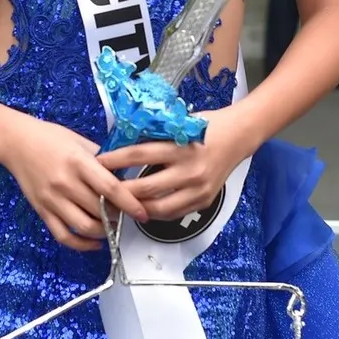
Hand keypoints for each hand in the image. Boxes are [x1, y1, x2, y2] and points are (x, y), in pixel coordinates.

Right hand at [5, 120, 148, 252]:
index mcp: (78, 162)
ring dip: (103, 232)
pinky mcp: (42, 210)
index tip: (142, 213)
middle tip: (128, 216)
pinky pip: (64, 236)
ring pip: (84, 227)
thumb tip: (124, 177)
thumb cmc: (50, 137)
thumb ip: (102, 159)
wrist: (16, 142)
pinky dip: (82, 245)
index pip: (109, 188)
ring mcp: (52, 199)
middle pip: (99, 210)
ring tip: (112, 226)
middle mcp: (65, 183)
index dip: (129, 203)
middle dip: (118, 217)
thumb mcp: (80, 141)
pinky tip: (94, 243)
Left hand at [97, 111, 250, 223]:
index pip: (139, 154)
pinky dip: (155, 212)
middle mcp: (189, 171)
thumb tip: (122, 145)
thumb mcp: (179, 124)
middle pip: (145, 188)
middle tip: (101, 190)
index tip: (98, 162)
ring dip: (135, 207)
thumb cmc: (207, 126)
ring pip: (158, 208)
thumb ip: (155, 136)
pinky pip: (173, 214)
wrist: (239, 136)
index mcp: (180, 147)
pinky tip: (142, 207)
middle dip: (120, 191)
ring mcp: (198, 190)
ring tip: (119, 204)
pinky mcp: (204, 201)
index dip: (115, 160)